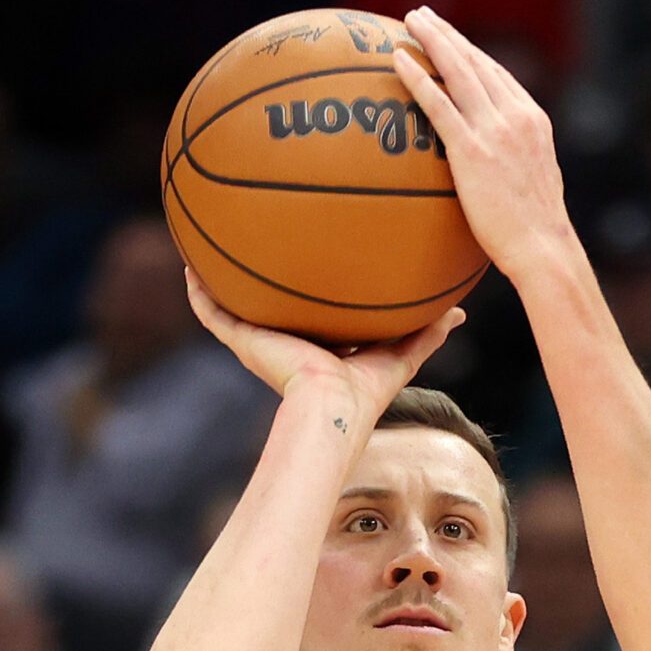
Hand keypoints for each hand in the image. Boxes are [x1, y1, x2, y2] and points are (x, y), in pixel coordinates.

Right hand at [184, 270, 460, 416]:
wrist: (331, 406)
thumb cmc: (366, 392)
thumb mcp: (401, 353)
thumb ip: (427, 332)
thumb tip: (460, 312)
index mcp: (316, 348)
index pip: (308, 317)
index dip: (306, 293)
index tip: (307, 263)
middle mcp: (284, 343)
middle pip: (267, 308)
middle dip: (260, 282)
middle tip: (255, 243)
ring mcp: (259, 343)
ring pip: (233, 307)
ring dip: (220, 280)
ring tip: (207, 249)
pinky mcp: (242, 342)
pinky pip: (212, 312)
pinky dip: (199, 292)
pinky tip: (190, 265)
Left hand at [394, 8, 575, 281]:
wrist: (542, 247)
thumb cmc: (535, 230)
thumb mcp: (535, 182)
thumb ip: (517, 162)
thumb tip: (498, 168)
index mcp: (533, 120)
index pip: (497, 75)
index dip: (471, 52)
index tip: (451, 38)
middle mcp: (516, 116)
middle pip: (475, 62)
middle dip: (447, 34)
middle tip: (422, 16)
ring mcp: (495, 131)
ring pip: (457, 71)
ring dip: (431, 40)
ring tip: (408, 22)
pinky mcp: (472, 150)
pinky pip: (438, 104)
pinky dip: (418, 77)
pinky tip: (398, 59)